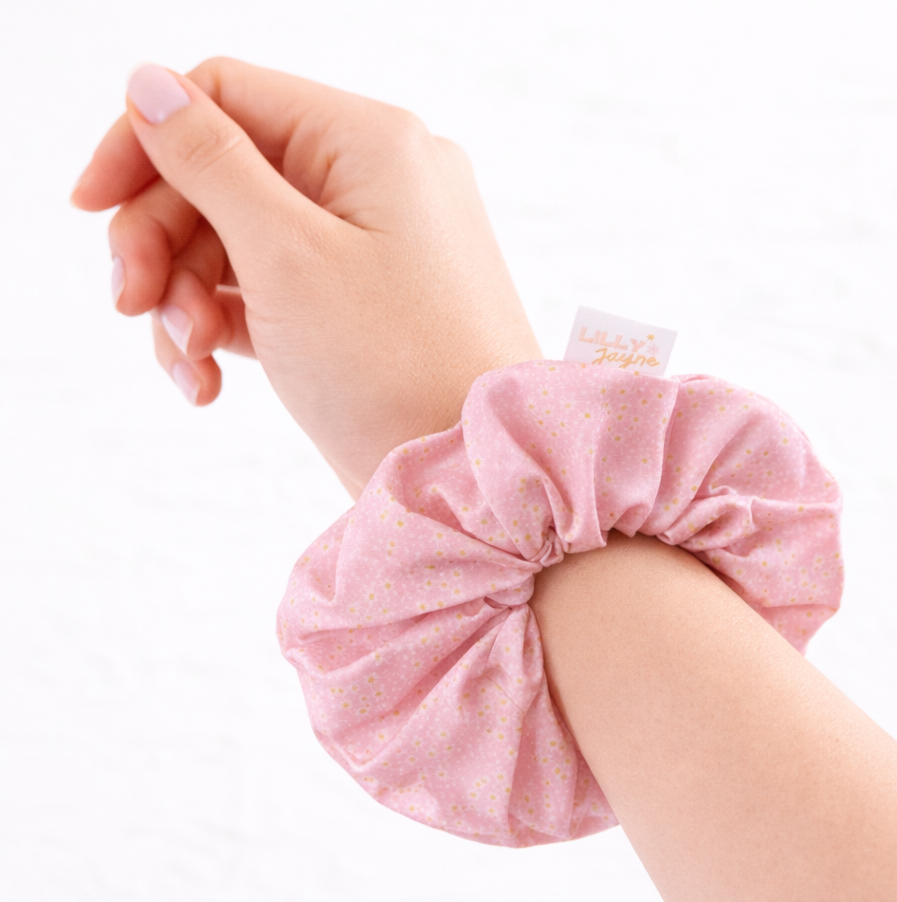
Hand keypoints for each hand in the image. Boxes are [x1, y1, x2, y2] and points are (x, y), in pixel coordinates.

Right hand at [72, 59, 540, 495]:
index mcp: (369, 142)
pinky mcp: (358, 310)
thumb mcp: (286, 256)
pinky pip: (270, 293)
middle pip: (225, 175)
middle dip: (162, 240)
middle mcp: (375, 184)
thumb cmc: (394, 368)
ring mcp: (371, 249)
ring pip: (239, 241)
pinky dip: (227, 327)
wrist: (467, 478)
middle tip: (129, 304)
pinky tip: (205, 382)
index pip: (226, 97)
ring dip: (187, 296)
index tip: (87, 206)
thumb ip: (210, 163)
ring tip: (189, 361)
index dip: (145, 142)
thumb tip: (149, 85)